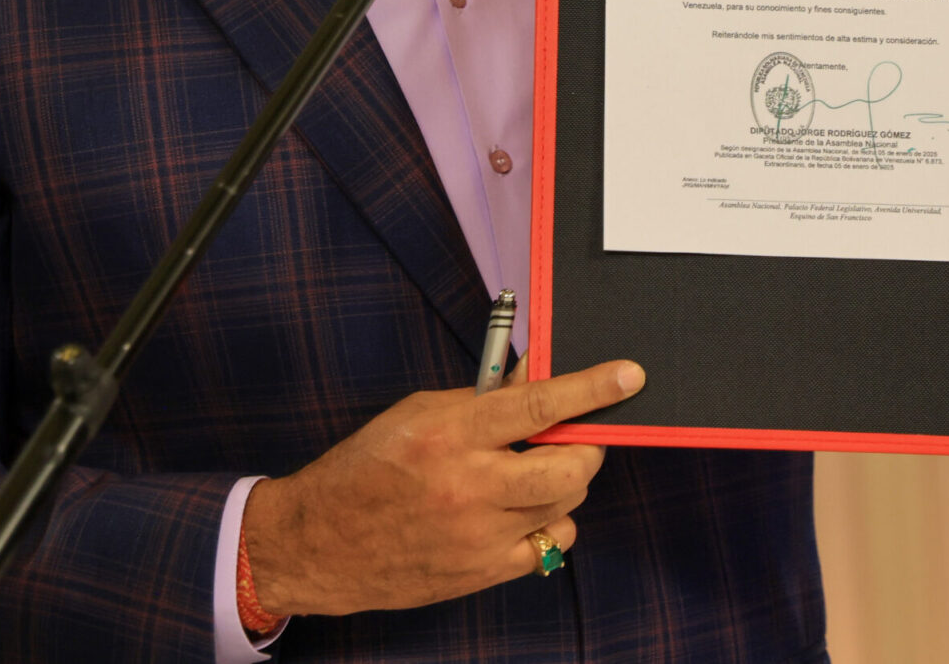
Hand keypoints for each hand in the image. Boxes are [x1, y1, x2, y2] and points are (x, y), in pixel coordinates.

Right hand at [242, 356, 642, 616]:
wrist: (320, 541)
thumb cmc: (369, 466)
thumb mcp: (422, 411)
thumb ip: (486, 398)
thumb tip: (540, 376)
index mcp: (452, 433)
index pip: (539, 405)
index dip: (591, 388)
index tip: (628, 377)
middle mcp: (470, 486)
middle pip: (569, 468)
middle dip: (587, 448)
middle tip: (578, 439)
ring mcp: (477, 536)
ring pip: (564, 507)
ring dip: (565, 485)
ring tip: (536, 473)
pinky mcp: (479, 572)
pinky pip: (545, 548)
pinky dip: (548, 525)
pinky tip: (523, 511)